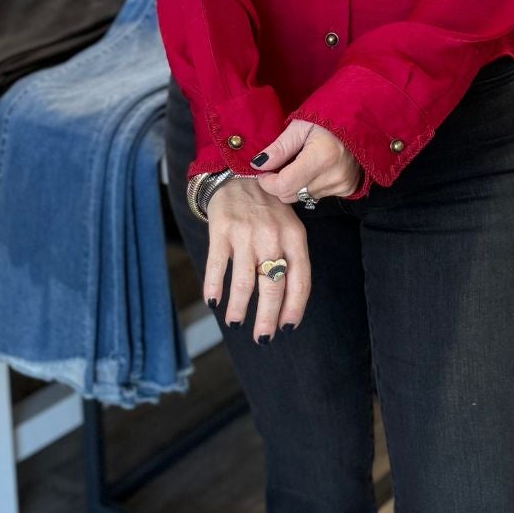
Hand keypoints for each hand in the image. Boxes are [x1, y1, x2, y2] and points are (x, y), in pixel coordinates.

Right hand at [204, 179, 310, 340]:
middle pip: (272, 286)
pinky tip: (213, 301)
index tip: (287, 327)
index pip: (299, 281)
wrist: (240, 174)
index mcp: (295, 238)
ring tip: (235, 323)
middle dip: (267, 318)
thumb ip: (290, 260)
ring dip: (239, 307)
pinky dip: (214, 286)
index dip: (294, 308)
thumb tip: (286, 304)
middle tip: (263, 339)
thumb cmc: (268, 209)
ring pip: (244, 281)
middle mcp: (272, 237)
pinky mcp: (221, 230)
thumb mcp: (290, 227)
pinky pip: (217, 265)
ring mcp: (246, 234)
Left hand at [251, 120, 362, 203]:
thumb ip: (279, 148)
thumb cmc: (329, 117)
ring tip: (301, 163)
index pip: (284, 185)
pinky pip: (317, 195)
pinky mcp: (348, 189)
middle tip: (280, 165)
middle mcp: (334, 176)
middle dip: (279, 184)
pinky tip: (316, 168)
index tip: (263, 172)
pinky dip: (310, 185)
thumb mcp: (300, 126)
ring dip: (296, 184)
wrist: (362, 120)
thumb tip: (258, 165)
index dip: (268, 182)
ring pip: (303, 197)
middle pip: (291, 195)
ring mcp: (343, 185)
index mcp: (322, 157)